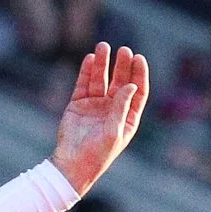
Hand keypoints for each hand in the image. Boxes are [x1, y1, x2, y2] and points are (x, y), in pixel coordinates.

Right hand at [50, 43, 149, 195]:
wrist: (71, 165)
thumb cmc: (98, 154)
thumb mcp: (114, 131)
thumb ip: (122, 107)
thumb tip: (131, 85)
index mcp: (127, 117)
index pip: (137, 91)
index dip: (139, 74)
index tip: (139, 58)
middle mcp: (112, 109)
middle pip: (120, 81)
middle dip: (122, 65)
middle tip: (123, 50)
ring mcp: (95, 105)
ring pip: (101, 79)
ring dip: (103, 64)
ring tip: (103, 46)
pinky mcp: (78, 105)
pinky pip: (83, 84)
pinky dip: (86, 72)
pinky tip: (90, 59)